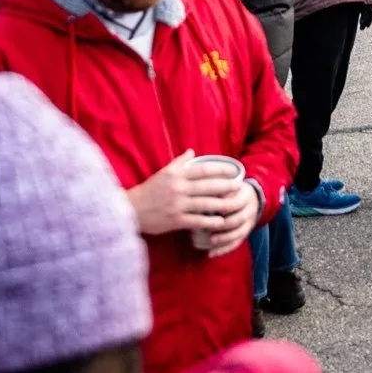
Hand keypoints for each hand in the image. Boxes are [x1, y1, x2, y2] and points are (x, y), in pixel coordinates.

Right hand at [127, 151, 247, 238]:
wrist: (131, 210)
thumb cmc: (149, 190)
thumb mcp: (163, 173)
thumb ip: (179, 162)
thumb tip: (192, 151)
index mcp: (176, 175)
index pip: (203, 169)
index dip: (221, 169)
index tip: (234, 169)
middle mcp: (178, 188)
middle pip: (207, 186)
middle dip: (226, 186)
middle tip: (239, 186)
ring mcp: (177, 205)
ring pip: (204, 203)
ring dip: (221, 204)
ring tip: (234, 203)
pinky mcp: (175, 220)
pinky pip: (196, 220)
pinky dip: (209, 221)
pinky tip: (220, 221)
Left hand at [199, 174, 261, 256]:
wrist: (252, 197)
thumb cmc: (232, 189)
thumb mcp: (229, 183)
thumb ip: (216, 187)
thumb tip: (196, 192)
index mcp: (245, 194)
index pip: (235, 202)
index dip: (223, 206)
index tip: (208, 207)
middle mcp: (249, 209)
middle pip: (238, 218)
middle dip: (223, 224)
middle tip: (207, 226)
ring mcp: (248, 222)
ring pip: (238, 233)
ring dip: (223, 238)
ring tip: (210, 241)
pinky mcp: (245, 233)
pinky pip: (235, 244)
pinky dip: (223, 250)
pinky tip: (210, 254)